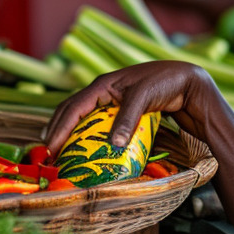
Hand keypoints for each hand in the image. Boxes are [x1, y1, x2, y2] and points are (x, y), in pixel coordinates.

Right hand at [44, 61, 217, 156]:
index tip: (50, 148)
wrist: (186, 80)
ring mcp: (111, 100)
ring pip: (81, 116)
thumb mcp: (144, 97)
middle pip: (71, 111)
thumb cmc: (164, 83)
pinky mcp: (121, 109)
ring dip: (68, 132)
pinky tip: (84, 147)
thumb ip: (127, 119)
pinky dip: (86, 133)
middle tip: (48, 153)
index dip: (59, 128)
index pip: (73, 108)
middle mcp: (103, 91)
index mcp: (102, 84)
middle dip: (57, 130)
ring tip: (59, 151)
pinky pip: (97, 122)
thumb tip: (113, 145)